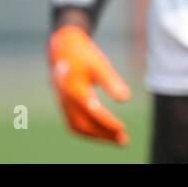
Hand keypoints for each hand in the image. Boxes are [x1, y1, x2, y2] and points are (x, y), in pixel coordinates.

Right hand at [48, 24, 130, 145]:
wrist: (63, 46)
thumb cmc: (84, 55)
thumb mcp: (99, 65)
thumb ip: (111, 82)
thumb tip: (125, 99)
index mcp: (74, 90)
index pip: (93, 112)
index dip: (108, 123)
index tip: (122, 129)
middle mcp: (66, 100)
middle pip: (84, 125)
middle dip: (103, 134)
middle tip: (123, 140)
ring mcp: (62, 103)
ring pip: (77, 127)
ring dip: (96, 135)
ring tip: (115, 138)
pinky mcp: (63, 104)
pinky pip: (73, 123)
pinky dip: (87, 130)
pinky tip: (101, 131)